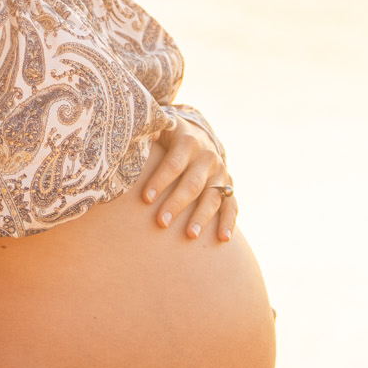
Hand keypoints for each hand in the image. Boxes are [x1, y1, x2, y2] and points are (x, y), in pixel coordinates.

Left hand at [141, 119, 237, 241]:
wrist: (200, 134)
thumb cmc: (171, 137)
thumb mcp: (162, 128)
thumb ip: (150, 131)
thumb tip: (137, 134)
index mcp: (188, 143)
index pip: (173, 164)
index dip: (160, 181)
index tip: (146, 198)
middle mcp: (207, 158)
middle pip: (192, 184)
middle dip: (176, 204)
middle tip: (161, 223)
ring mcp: (220, 173)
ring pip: (212, 197)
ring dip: (201, 217)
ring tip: (190, 235)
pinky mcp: (228, 186)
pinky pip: (231, 205)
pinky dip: (228, 222)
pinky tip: (223, 239)